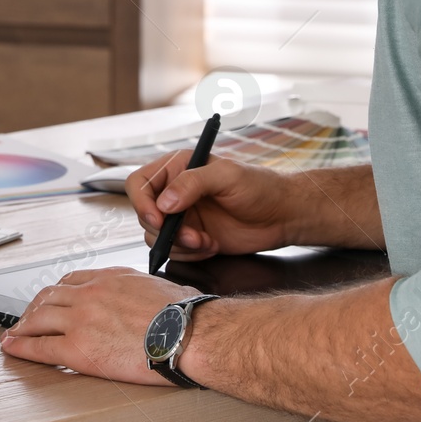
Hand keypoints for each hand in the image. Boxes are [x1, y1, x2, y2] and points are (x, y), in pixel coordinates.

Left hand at [0, 268, 199, 384]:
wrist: (188, 333)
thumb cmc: (184, 314)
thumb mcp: (159, 286)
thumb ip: (140, 289)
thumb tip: (147, 298)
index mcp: (110, 277)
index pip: (72, 279)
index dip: (57, 291)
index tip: (52, 298)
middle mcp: (91, 293)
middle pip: (49, 296)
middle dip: (34, 306)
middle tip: (27, 316)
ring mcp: (81, 319)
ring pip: (39, 318)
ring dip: (23, 325)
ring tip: (16, 332)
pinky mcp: (78, 347)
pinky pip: (40, 346)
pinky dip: (22, 346)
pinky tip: (13, 347)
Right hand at [126, 153, 295, 260]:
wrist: (281, 215)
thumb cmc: (259, 187)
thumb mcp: (227, 176)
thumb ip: (192, 183)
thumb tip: (164, 203)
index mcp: (177, 167)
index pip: (139, 183)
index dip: (142, 203)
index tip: (159, 220)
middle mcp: (174, 191)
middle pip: (144, 214)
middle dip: (167, 231)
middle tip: (194, 236)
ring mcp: (182, 216)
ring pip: (156, 237)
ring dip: (179, 245)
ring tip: (207, 242)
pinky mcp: (191, 238)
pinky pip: (173, 251)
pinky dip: (189, 254)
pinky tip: (212, 246)